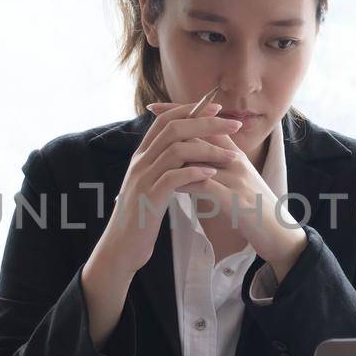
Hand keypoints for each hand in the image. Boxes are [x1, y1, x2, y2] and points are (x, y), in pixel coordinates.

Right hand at [86, 98, 244, 284]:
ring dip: (208, 150)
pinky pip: (172, 178)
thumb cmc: (141, 217)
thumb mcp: (151, 184)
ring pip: (176, 150)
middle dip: (207, 123)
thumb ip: (164, 165)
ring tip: (232, 157)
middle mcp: (140, 162)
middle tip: (234, 125)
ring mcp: (143, 179)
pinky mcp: (148, 199)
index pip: (166, 120)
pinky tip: (212, 174)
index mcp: (142, 155)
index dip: (192, 110)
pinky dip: (195, 173)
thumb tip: (186, 149)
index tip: (217, 108)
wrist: (121, 247)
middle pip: (174, 129)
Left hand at [144, 102, 309, 274]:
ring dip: (177, 153)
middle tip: (152, 117)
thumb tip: (191, 154)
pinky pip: (206, 185)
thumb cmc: (255, 210)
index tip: (157, 107)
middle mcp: (237, 161)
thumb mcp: (237, 182)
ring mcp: (237, 179)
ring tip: (154, 151)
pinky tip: (170, 184)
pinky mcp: (236, 200)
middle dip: (176, 124)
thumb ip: (217, 166)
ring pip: (202, 156)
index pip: (208, 124)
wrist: (280, 234)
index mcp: (236, 155)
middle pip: (204, 133)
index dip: (183, 113)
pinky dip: (187, 182)